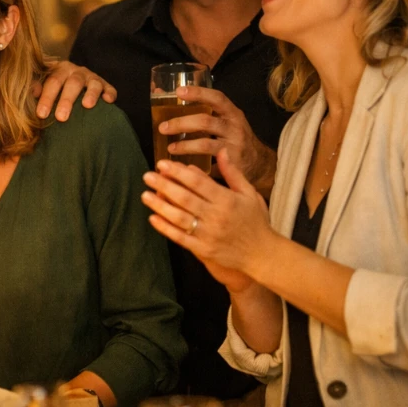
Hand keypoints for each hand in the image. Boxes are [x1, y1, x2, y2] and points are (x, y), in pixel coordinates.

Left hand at [33, 60, 115, 120]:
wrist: (72, 83)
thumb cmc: (53, 90)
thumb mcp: (42, 85)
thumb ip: (35, 87)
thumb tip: (31, 92)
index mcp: (58, 69)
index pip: (52, 81)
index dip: (46, 97)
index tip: (41, 114)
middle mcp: (76, 71)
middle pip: (72, 83)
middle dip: (66, 100)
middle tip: (61, 117)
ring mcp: (91, 77)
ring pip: (92, 84)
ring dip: (90, 94)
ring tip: (87, 106)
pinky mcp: (105, 85)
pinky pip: (109, 88)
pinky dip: (110, 93)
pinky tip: (108, 101)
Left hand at [141, 150, 273, 291]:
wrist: (262, 255)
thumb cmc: (255, 221)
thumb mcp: (249, 194)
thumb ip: (233, 173)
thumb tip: (223, 151)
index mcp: (227, 200)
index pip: (198, 183)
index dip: (178, 172)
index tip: (162, 164)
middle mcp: (217, 216)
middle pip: (185, 198)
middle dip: (164, 185)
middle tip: (147, 175)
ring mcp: (209, 234)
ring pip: (179, 218)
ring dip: (160, 205)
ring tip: (145, 195)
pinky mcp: (203, 250)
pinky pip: (180, 237)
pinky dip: (165, 228)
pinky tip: (153, 217)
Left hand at [161, 86, 275, 195]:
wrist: (259, 163)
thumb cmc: (232, 137)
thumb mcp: (224, 120)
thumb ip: (201, 110)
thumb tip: (162, 95)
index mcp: (232, 113)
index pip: (217, 98)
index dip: (199, 93)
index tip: (179, 91)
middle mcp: (234, 127)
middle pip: (206, 121)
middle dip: (181, 123)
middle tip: (163, 127)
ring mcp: (234, 146)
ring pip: (205, 144)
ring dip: (184, 145)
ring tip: (170, 148)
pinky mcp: (231, 164)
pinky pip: (209, 163)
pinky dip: (193, 163)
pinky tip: (181, 164)